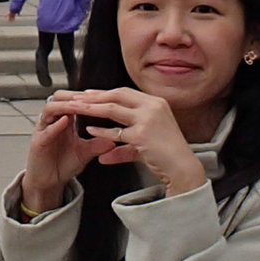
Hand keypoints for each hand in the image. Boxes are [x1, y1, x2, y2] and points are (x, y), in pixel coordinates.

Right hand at [18, 96, 104, 214]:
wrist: (49, 183)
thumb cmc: (63, 165)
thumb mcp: (85, 153)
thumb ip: (98, 144)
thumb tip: (115, 138)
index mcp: (64, 121)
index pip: (72, 101)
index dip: (84, 97)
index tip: (99, 96)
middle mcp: (53, 122)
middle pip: (59, 98)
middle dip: (72, 95)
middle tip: (87, 96)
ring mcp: (44, 130)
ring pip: (50, 109)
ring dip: (64, 106)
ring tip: (77, 105)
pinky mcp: (38, 142)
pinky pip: (46, 130)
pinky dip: (55, 124)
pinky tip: (65, 121)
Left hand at [47, 88, 208, 197]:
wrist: (183, 168)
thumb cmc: (168, 156)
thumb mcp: (145, 144)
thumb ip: (124, 147)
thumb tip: (104, 154)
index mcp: (156, 103)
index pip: (125, 92)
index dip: (105, 93)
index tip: (89, 94)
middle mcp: (153, 107)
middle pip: (117, 95)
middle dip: (94, 96)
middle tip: (77, 98)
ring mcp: (148, 119)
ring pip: (112, 109)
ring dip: (91, 109)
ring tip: (76, 109)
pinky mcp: (142, 134)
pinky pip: (115, 131)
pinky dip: (101, 132)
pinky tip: (90, 131)